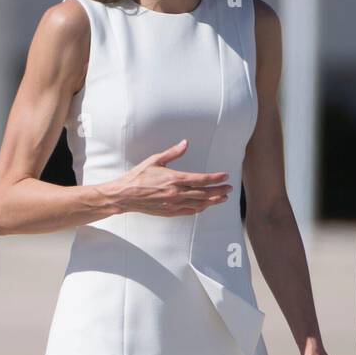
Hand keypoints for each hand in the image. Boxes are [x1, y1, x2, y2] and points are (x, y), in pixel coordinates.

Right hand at [105, 140, 232, 215]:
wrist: (125, 195)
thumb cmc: (139, 176)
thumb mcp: (155, 160)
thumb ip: (173, 152)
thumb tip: (185, 143)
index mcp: (174, 178)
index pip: (201, 179)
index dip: (215, 178)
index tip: (226, 176)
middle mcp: (177, 193)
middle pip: (204, 193)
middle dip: (219, 191)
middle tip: (230, 188)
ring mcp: (174, 204)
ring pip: (199, 204)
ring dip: (213, 201)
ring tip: (223, 198)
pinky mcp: (170, 212)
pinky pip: (190, 211)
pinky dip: (200, 208)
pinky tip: (206, 205)